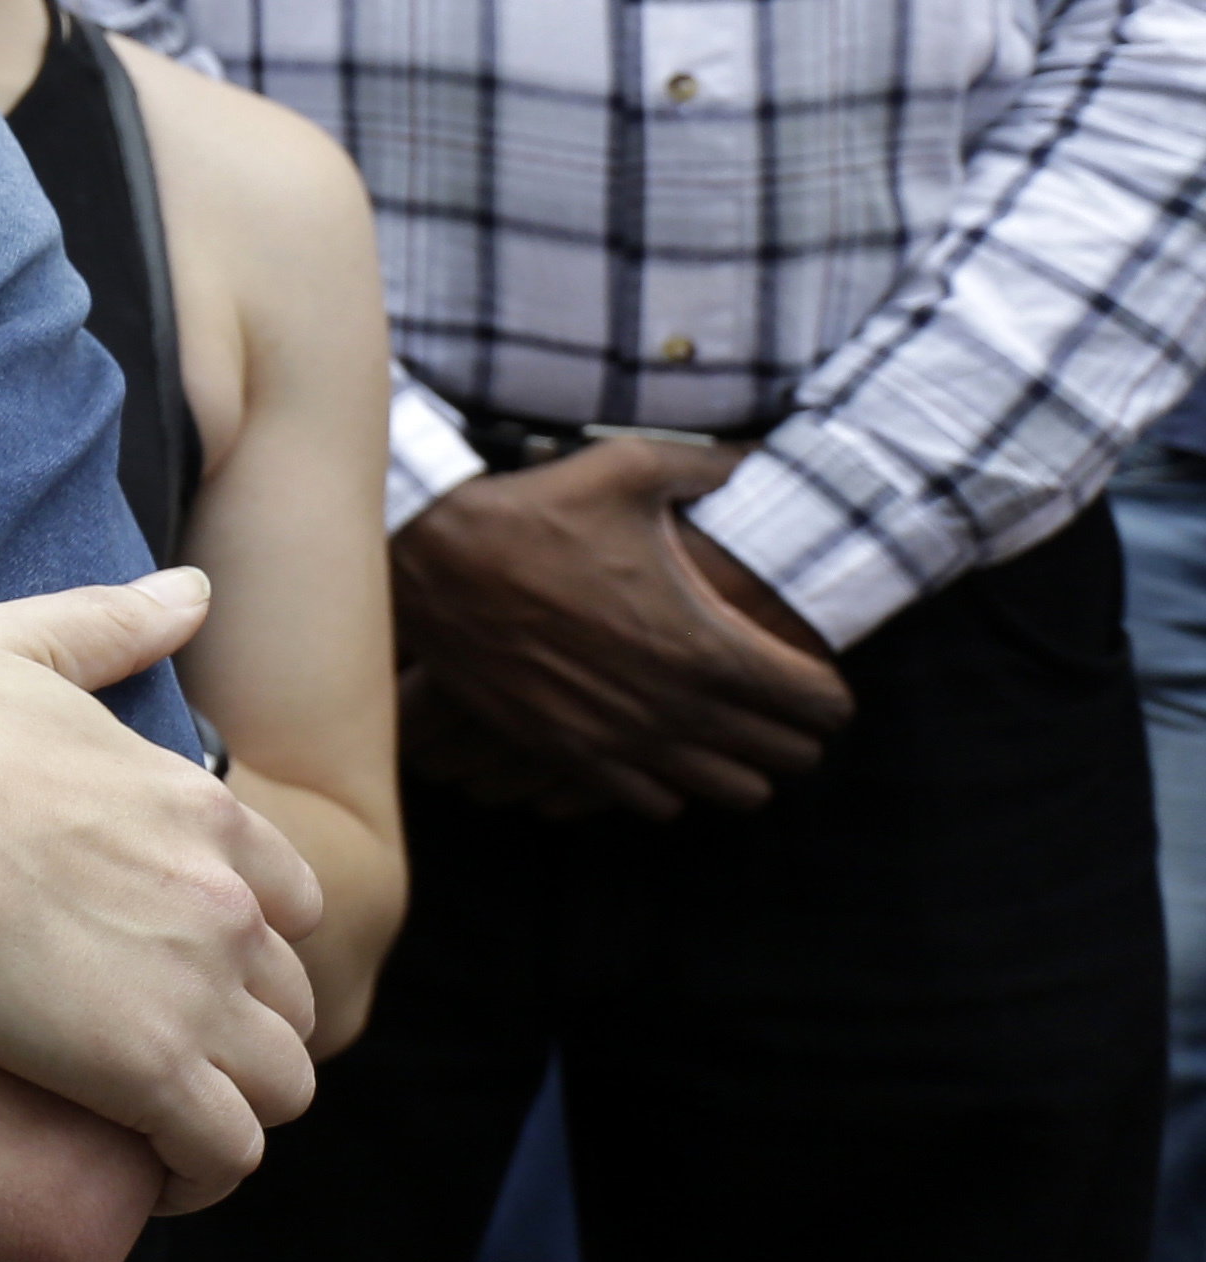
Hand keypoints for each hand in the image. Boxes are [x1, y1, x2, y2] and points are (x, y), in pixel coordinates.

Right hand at [0, 571, 323, 1209]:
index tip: (175, 967)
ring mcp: (197, 990)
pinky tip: (138, 1165)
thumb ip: (111, 622)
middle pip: (294, 997)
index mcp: (195, 808)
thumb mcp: (12, 647)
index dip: (242, 940)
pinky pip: (229, 1156)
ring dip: (231, 1106)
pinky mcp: (152, 1073)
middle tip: (154, 1052)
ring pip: (282, 1085)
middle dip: (242, 1029)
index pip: (289, 898)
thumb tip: (192, 588)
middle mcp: (222, 901)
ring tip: (150, 1122)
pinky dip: (196, 1171)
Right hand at [389, 438, 848, 819]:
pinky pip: (660, 804)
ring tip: (722, 725)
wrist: (433, 560)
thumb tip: (757, 456)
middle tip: (772, 694)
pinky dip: (672, 782)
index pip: (821, 704)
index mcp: (706, 644)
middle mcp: (677, 707)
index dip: (828, 688)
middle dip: (795, 728)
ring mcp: (625, 740)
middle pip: (789, 757)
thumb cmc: (534, 511)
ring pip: (735, 793)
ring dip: (741, 763)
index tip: (809, 667)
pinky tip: (658, 742)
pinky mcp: (574, 756)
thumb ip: (708, 466)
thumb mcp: (627, 468)